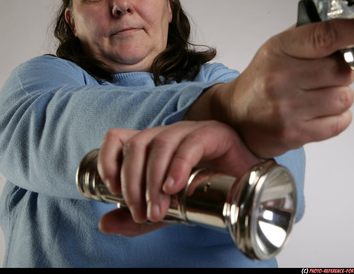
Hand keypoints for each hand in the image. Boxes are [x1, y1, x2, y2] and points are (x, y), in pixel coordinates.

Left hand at [96, 120, 260, 236]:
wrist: (249, 188)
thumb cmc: (207, 192)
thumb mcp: (166, 209)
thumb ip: (136, 216)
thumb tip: (104, 223)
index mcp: (153, 145)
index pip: (118, 138)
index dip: (109, 161)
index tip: (112, 189)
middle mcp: (168, 133)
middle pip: (136, 145)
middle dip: (132, 183)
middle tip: (141, 213)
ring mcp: (190, 131)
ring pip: (159, 144)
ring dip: (152, 180)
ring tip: (159, 209)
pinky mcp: (214, 134)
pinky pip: (190, 144)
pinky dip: (178, 167)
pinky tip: (175, 188)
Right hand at [186, 18, 353, 157]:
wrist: (235, 116)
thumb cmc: (261, 81)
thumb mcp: (278, 49)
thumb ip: (311, 36)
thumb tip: (353, 28)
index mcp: (280, 50)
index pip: (326, 36)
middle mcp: (282, 78)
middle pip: (343, 71)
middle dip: (342, 73)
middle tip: (324, 77)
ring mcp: (288, 108)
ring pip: (345, 97)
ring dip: (339, 96)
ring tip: (318, 97)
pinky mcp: (294, 133)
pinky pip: (341, 122)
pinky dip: (337, 117)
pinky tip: (318, 113)